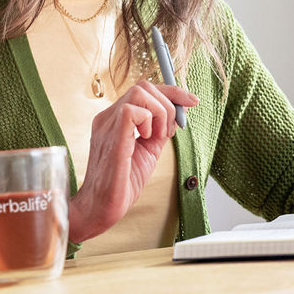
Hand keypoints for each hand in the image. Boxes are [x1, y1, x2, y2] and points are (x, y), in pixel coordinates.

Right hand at [68, 81, 198, 243]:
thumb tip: (175, 117)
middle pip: (144, 86)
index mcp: (115, 119)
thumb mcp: (147, 151)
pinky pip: (131, 110)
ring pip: (139, 92)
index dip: (172, 92)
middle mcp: (108, 117)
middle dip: (169, 103)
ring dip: (159, 112)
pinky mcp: (111, 136)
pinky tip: (146, 139)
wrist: (102, 207)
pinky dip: (148, 121)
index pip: (144, 90)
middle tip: (169, 131)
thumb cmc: (121, 183)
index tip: (192, 102)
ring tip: (157, 136)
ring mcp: (107, 124)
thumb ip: (158, 132)